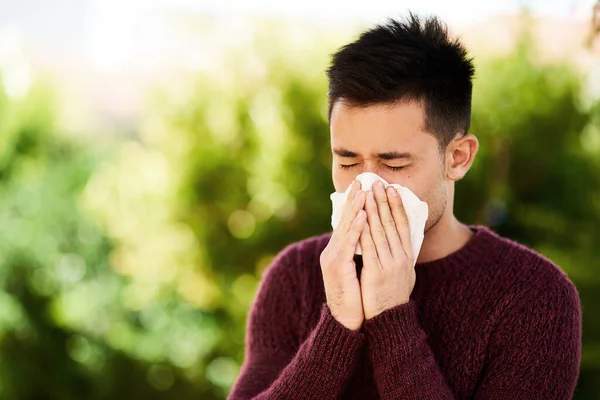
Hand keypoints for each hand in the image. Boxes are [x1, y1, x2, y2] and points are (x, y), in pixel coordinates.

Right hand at [320, 180, 366, 330]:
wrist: (347, 322)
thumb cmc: (357, 298)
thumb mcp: (360, 271)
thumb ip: (362, 254)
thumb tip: (372, 241)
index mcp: (338, 252)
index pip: (348, 223)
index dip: (355, 205)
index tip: (363, 187)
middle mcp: (332, 252)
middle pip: (343, 221)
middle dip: (353, 200)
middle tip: (361, 180)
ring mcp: (332, 259)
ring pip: (345, 229)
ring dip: (354, 208)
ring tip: (363, 191)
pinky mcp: (336, 267)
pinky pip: (347, 244)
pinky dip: (355, 228)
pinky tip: (362, 215)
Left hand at [359, 181, 414, 319]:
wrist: (389, 320)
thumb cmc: (393, 297)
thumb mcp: (403, 273)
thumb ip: (401, 255)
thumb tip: (402, 240)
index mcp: (408, 256)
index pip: (404, 224)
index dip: (398, 205)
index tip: (392, 188)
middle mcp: (402, 257)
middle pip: (392, 223)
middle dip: (383, 200)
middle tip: (377, 182)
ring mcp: (390, 264)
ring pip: (380, 230)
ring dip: (373, 209)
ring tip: (367, 192)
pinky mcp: (377, 272)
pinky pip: (369, 245)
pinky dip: (364, 229)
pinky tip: (360, 216)